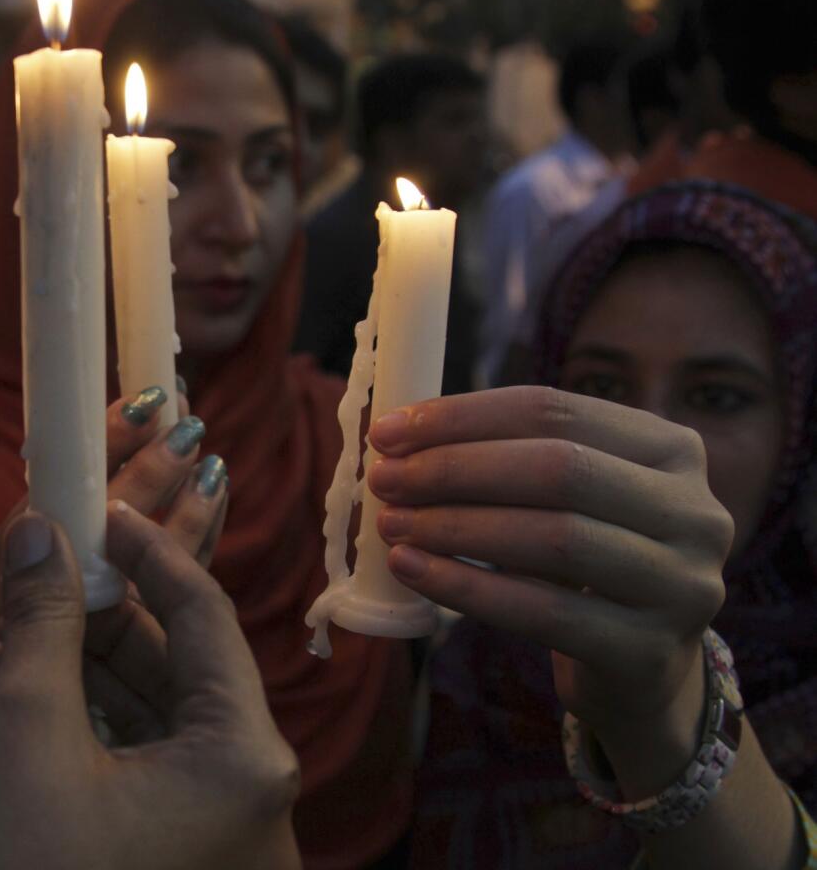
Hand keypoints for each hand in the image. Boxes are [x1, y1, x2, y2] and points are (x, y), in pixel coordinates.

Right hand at [0, 506, 299, 869]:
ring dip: (80, 672)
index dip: (149, 551)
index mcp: (244, 760)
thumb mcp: (27, 735)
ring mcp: (217, 838)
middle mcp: (250, 798)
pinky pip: (140, 770)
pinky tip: (15, 695)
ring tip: (6, 637)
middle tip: (40, 571)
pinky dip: (83, 729)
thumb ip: (46, 622)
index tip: (99, 511)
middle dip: (99, 617)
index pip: (205, 616)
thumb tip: (43, 529)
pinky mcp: (178, 860)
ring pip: (153, 720)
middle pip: (179, 668)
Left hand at [367, 387, 730, 747]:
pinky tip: (412, 571)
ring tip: (390, 524)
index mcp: (672, 448)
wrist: (641, 671)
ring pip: (555, 538)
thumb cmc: (583, 564)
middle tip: (385, 479)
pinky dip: (468, 587)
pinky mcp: (651, 651)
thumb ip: (505, 458)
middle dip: (456, 469)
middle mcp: (696, 510)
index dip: (464, 416)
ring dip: (456, 527)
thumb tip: (397, 436)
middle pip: (558, 468)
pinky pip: (545, 612)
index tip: (389, 431)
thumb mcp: (565, 499)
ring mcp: (683, 584)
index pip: (554, 409)